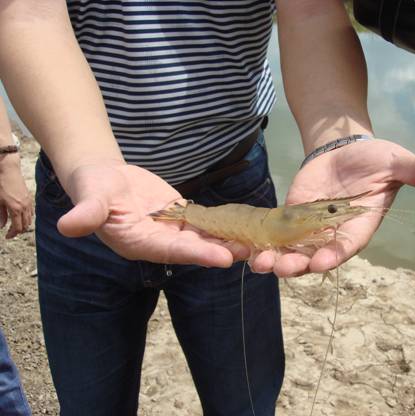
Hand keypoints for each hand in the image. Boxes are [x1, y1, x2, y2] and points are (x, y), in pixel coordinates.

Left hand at [0, 153, 33, 238]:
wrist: (8, 169)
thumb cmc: (0, 184)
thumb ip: (1, 215)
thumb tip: (2, 226)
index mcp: (16, 209)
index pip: (17, 227)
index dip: (12, 233)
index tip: (7, 236)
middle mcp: (24, 207)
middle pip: (25, 224)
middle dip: (18, 230)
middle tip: (10, 233)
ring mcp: (28, 202)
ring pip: (29, 218)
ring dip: (23, 224)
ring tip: (16, 225)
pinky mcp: (29, 197)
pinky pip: (30, 211)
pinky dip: (27, 217)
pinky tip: (21, 216)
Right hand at [57, 161, 248, 265]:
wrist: (104, 177)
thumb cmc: (94, 186)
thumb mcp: (90, 197)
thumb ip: (87, 212)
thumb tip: (68, 225)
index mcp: (137, 242)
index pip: (171, 250)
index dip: (197, 253)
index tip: (222, 258)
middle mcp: (158, 242)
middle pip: (193, 248)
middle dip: (221, 251)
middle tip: (250, 253)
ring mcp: (170, 231)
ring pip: (202, 237)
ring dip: (227, 240)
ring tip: (256, 243)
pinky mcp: (180, 218)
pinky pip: (203, 223)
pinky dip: (223, 225)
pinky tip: (245, 225)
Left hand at [250, 139, 414, 276]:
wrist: (346, 151)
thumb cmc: (375, 159)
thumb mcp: (397, 162)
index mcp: (359, 227)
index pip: (347, 247)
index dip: (334, 255)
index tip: (320, 262)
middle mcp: (333, 234)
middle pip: (315, 256)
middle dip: (298, 264)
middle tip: (280, 268)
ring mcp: (310, 229)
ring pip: (293, 251)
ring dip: (276, 259)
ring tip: (259, 263)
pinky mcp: (291, 217)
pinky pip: (277, 234)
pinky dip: (264, 242)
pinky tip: (248, 247)